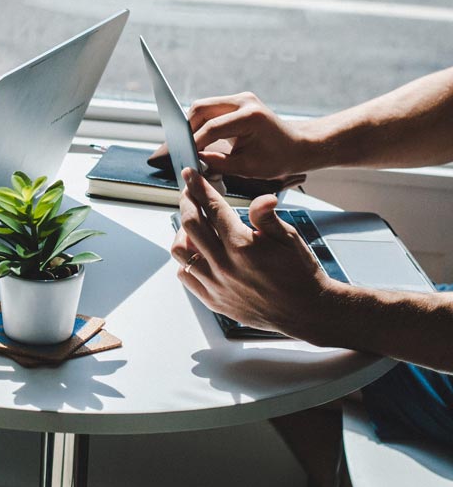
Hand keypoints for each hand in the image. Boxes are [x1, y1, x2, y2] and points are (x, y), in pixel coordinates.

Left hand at [171, 168, 332, 339]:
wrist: (305, 311)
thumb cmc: (300, 272)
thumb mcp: (289, 238)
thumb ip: (267, 217)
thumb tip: (262, 197)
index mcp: (242, 246)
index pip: (212, 208)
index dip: (198, 187)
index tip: (190, 175)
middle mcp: (224, 266)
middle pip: (190, 224)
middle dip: (187, 202)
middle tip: (189, 193)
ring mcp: (216, 285)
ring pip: (180, 251)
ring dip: (182, 232)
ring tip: (193, 224)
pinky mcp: (213, 300)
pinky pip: (185, 275)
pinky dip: (186, 260)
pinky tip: (197, 252)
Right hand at [189, 92, 309, 177]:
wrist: (298, 146)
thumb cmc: (278, 159)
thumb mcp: (248, 167)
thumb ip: (218, 163)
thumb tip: (195, 160)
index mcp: (250, 117)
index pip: (211, 128)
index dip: (195, 143)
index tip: (186, 157)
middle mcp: (244, 101)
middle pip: (201, 108)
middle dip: (188, 129)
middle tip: (184, 149)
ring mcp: (240, 99)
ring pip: (203, 106)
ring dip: (193, 125)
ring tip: (191, 145)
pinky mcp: (237, 102)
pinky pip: (211, 109)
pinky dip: (202, 123)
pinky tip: (201, 139)